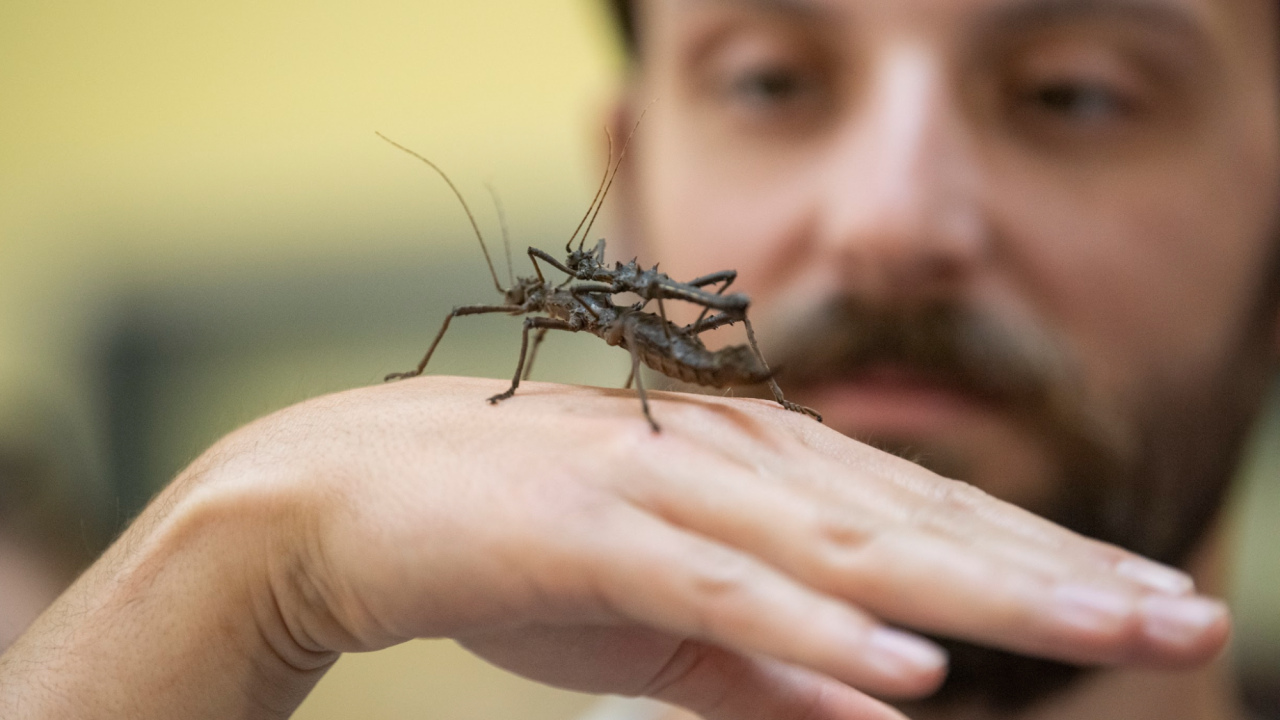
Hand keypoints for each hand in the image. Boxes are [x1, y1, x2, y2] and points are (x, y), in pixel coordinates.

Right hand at [0, 377, 1228, 719]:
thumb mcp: (667, 621)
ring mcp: (671, 492)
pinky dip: (815, 626)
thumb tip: (890, 697)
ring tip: (1108, 632)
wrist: (361, 494)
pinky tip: (905, 667)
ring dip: (984, 595)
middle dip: (1063, 579)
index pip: (928, 523)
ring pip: (854, 547)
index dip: (1043, 567)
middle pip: (924, 528)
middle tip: (1189, 617)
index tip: (1142, 606)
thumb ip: (775, 655)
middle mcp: (733, 463)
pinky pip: (727, 591)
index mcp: (756, 472)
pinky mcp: (600, 533)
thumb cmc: (519, 548)